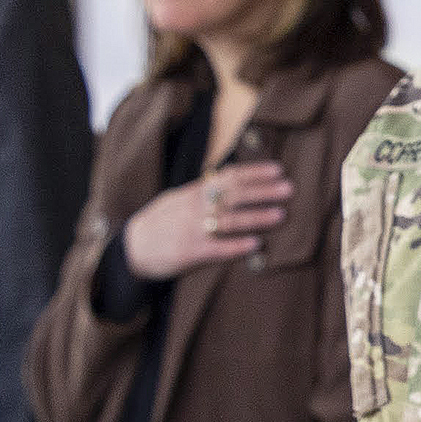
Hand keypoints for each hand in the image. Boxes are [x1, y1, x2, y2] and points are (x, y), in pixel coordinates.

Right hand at [122, 161, 291, 280]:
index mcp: (194, 192)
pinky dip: (237, 245)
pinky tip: (256, 244)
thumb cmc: (162, 222)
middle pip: (233, 196)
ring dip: (256, 217)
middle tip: (288, 189)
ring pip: (229, 220)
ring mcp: (193, 229)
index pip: (229, 177)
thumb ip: (205, 190)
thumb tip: (231, 175)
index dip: (255, 173)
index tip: (278, 170)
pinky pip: (217, 248)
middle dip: (262, 192)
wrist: (132, 248)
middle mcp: (195, 207)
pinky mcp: (190, 251)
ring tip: (280, 215)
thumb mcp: (179, 199)